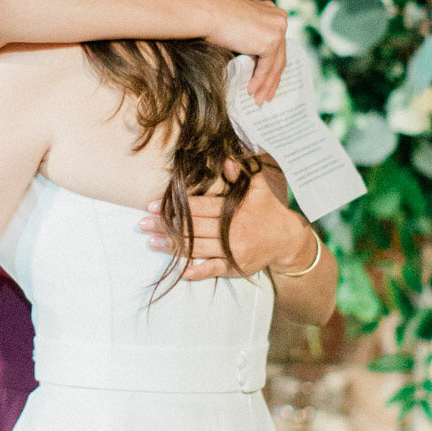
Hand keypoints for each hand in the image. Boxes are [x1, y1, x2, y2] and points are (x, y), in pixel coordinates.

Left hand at [139, 162, 313, 280]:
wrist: (288, 240)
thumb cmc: (269, 211)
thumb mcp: (258, 189)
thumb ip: (240, 174)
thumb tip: (225, 159)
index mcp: (234, 211)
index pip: (199, 208)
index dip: (175, 206)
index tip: (153, 204)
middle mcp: (232, 231)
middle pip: (193, 228)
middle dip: (166, 226)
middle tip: (143, 224)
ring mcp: (234, 251)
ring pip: (198, 249)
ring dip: (173, 246)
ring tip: (152, 242)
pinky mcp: (236, 267)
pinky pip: (215, 270)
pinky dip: (198, 271)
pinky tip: (181, 271)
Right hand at [209, 0, 287, 103]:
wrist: (208, 13)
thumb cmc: (216, 18)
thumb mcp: (242, 26)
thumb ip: (253, 37)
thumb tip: (255, 61)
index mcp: (273, 13)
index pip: (278, 45)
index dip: (274, 65)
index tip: (270, 81)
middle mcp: (279, 19)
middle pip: (279, 56)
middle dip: (272, 79)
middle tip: (267, 95)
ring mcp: (277, 30)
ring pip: (275, 65)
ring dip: (266, 85)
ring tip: (259, 99)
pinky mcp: (271, 41)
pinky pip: (266, 67)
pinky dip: (259, 80)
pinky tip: (252, 90)